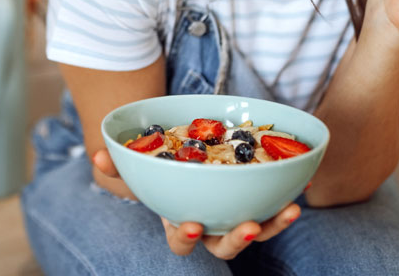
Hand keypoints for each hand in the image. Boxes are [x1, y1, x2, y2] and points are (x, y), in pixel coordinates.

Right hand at [92, 149, 301, 259]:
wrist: (193, 159)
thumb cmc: (165, 169)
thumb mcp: (142, 166)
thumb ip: (119, 163)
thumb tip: (98, 152)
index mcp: (180, 221)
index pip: (180, 239)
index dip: (185, 236)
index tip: (190, 224)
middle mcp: (211, 227)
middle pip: (223, 246)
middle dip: (236, 240)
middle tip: (247, 226)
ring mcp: (236, 218)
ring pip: (256, 233)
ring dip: (273, 226)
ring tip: (288, 211)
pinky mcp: (258, 205)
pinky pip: (275, 211)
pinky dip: (287, 202)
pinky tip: (301, 188)